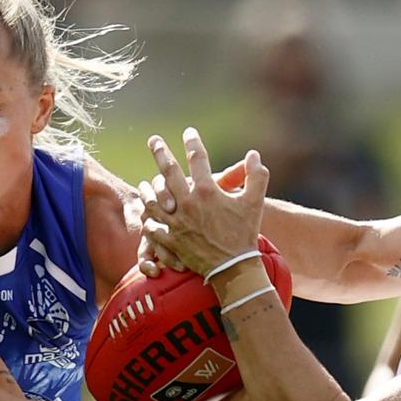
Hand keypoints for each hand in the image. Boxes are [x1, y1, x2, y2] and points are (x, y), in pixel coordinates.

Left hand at [138, 128, 268, 275]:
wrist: (234, 268)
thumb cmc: (244, 234)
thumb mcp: (255, 203)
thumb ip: (256, 176)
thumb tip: (254, 154)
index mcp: (207, 191)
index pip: (197, 159)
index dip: (193, 143)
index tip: (189, 132)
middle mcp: (188, 203)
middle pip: (168, 171)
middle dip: (160, 152)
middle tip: (153, 140)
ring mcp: (176, 222)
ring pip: (153, 199)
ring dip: (147, 188)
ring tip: (144, 183)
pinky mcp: (171, 240)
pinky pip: (152, 226)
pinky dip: (148, 219)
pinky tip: (146, 214)